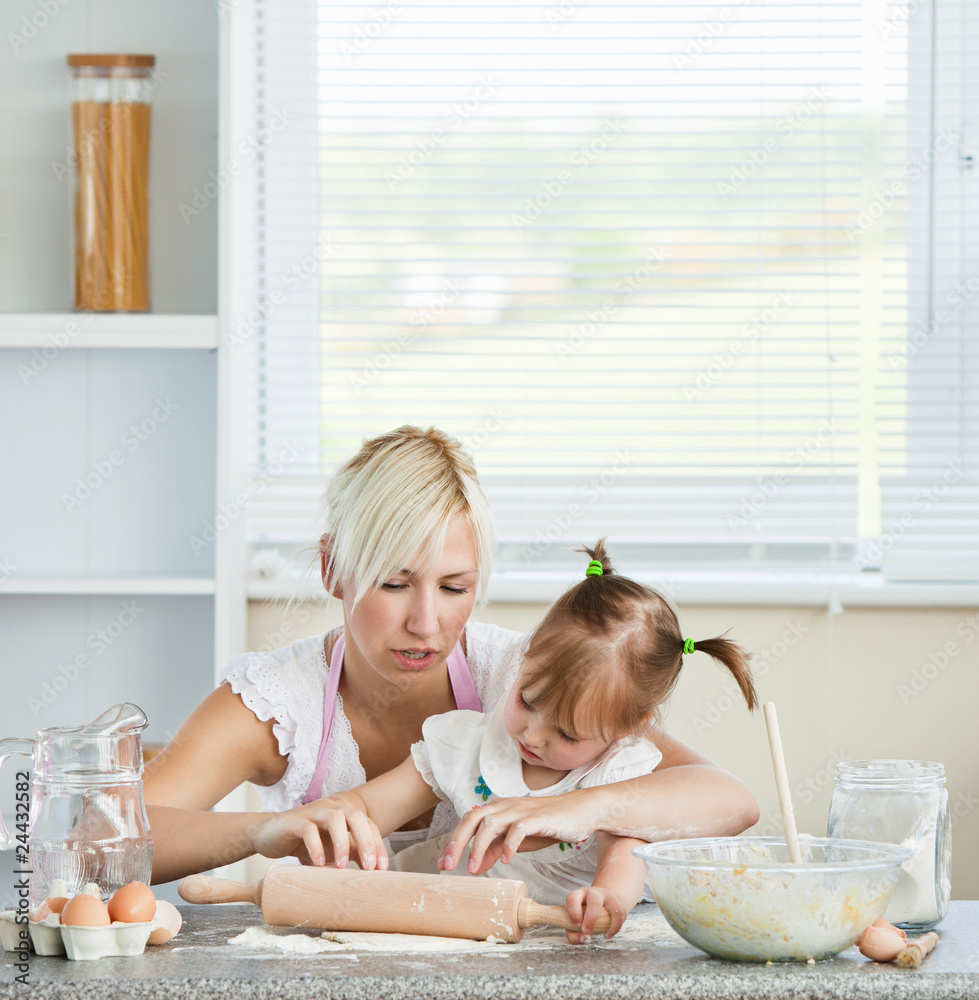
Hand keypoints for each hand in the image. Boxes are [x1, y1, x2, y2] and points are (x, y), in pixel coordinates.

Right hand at [250, 796, 388, 870]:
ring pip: (335, 818)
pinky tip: (319, 863)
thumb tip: (372, 870)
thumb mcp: (331, 849)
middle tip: (370, 866)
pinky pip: (308, 829)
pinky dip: (316, 846)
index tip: (382, 868)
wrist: (269, 834)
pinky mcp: (294, 821)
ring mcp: (313, 812)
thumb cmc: (304, 842)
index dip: (377, 845)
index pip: (368, 825)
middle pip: (356, 816)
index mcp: (344, 814)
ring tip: (342, 867)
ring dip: (342, 842)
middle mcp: (331, 809)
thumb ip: (349, 853)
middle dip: (366, 841)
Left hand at [437, 792, 592, 873]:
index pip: (469, 821)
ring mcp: (522, 809)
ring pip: (491, 822)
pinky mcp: (539, 817)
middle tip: (447, 865)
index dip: (453, 841)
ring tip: (474, 868)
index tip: (443, 863)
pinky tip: (505, 859)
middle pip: (473, 818)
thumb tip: (476, 865)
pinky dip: (510, 843)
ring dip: (479, 845)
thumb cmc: (548, 824)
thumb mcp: (518, 840)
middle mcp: (506, 805)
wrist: (581, 811)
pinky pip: (519, 828)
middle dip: (457, 842)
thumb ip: (497, 848)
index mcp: (499, 810)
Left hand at [563, 886, 629, 943]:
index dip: (574, 913)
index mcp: (578, 895)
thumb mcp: (575, 923)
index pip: (573, 898)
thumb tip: (585, 939)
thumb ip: (573, 935)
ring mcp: (607, 896)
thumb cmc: (583, 916)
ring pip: (614, 907)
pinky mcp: (617, 902)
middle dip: (591, 919)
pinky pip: (620, 915)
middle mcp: (593, 892)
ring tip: (604, 934)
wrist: (601, 902)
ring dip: (610, 925)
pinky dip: (615, 928)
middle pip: (595, 901)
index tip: (577, 926)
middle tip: (587, 931)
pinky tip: (608, 934)